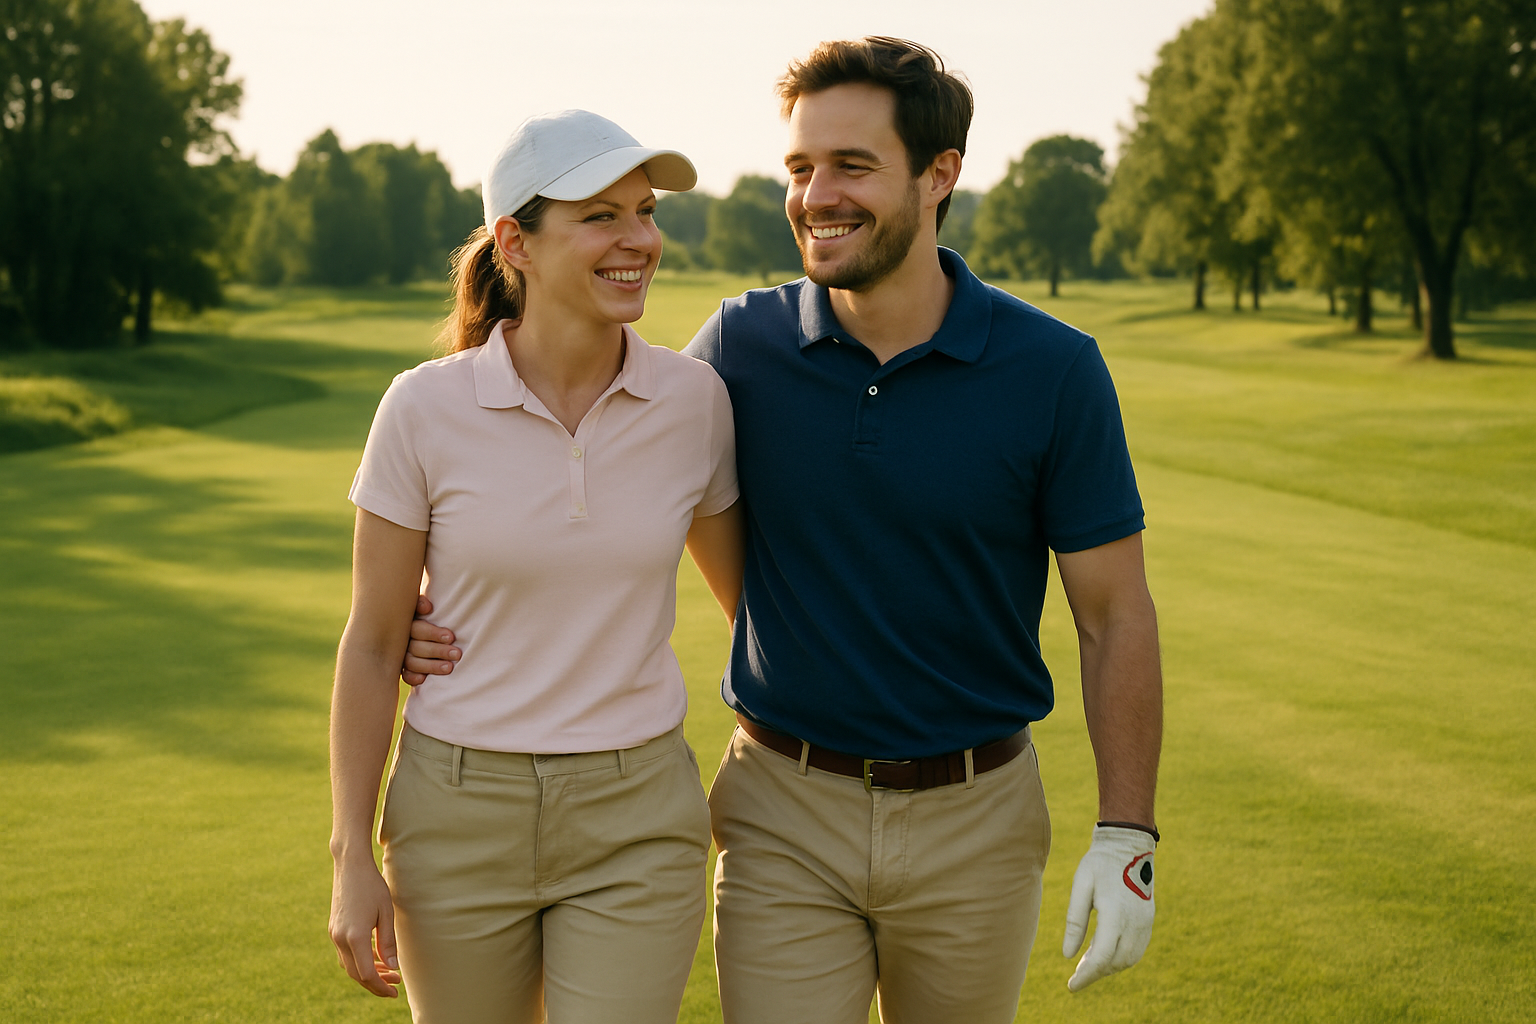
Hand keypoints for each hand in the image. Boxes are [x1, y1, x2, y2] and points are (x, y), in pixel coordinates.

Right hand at [329, 858, 401, 996]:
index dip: (381, 986)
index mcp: (355, 937)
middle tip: (395, 986)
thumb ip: (388, 942)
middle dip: (375, 984)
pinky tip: (374, 958)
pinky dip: (359, 961)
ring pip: (349, 966)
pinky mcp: (333, 929)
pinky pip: (345, 954)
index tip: (395, 992)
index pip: (367, 973)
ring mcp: (334, 935)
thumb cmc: (372, 886)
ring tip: (388, 973)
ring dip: (367, 973)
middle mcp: (340, 939)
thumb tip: (393, 967)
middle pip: (356, 974)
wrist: (350, 866)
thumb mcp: (386, 913)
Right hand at [401, 594, 459, 685]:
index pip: (417, 629)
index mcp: (407, 623)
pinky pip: (405, 675)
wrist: (418, 625)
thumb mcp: (423, 606)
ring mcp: (401, 655)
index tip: (451, 637)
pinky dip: (413, 677)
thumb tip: (426, 607)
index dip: (433, 634)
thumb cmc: (428, 614)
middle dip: (438, 651)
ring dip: (430, 666)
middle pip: (416, 647)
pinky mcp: (403, 668)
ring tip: (449, 667)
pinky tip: (423, 679)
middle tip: (457, 654)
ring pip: (412, 662)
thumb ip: (421, 603)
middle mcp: (402, 640)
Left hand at [1063, 825, 1155, 991]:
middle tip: (1077, 975)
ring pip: (1128, 960)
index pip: (1101, 957)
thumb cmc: (1099, 864)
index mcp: (1115, 914)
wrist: (1127, 846)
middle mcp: (1134, 923)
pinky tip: (1104, 952)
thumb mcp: (1081, 887)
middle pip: (1115, 963)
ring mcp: (1145, 922)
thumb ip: (1075, 921)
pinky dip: (1121, 957)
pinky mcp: (1148, 920)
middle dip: (1095, 974)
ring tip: (1088, 963)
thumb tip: (1068, 955)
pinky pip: (1137, 949)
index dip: (1086, 976)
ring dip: (1109, 967)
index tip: (1071, 986)